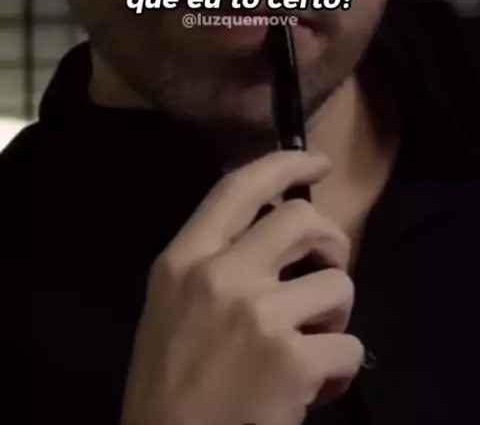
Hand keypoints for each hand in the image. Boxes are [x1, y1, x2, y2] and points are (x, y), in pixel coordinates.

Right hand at [120, 151, 363, 424]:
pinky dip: (340, 368)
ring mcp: (260, 315)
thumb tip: (274, 229)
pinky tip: (314, 387)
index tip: (317, 162)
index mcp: (184, 258)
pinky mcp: (293, 361)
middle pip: (302, 220)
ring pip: (338, 284)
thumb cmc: (166, 380)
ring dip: (335, 314)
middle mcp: (222, 275)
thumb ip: (213, 260)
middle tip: (328, 267)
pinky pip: (349, 346)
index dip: (285, 164)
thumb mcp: (170, 302)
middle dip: (331, 240)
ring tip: (312, 342)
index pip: (239, 187)